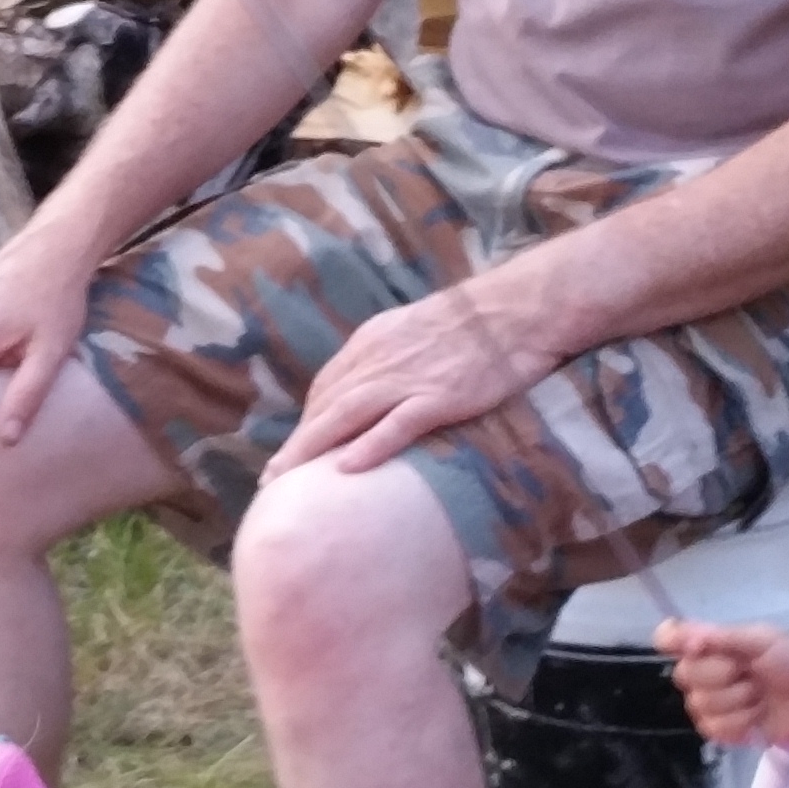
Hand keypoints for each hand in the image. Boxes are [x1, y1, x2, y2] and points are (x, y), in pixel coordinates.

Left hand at [274, 281, 560, 472]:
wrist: (516, 308)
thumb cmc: (473, 323)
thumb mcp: (413, 330)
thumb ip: (387, 358)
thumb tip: (369, 388)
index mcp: (371, 342)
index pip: (326, 387)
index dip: (307, 421)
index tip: (293, 451)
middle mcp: (379, 360)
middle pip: (326, 405)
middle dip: (297, 443)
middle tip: (271, 479)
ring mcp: (407, 379)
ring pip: (347, 415)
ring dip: (313, 448)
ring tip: (288, 479)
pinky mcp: (438, 396)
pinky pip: (397, 424)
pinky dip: (370, 445)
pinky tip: (347, 468)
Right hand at [659, 620, 788, 751]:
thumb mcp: (762, 640)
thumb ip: (723, 637)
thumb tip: (682, 638)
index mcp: (706, 644)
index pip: (667, 637)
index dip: (674, 642)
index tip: (699, 647)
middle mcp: (699, 672)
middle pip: (684, 674)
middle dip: (724, 675)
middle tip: (751, 673)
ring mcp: (705, 703)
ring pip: (701, 704)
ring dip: (740, 701)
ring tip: (760, 697)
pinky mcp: (717, 730)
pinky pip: (714, 728)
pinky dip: (742, 723)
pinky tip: (757, 717)